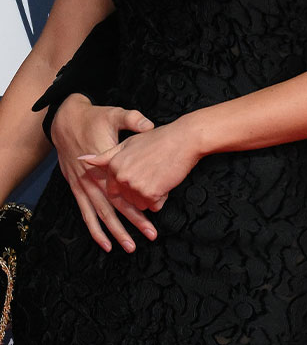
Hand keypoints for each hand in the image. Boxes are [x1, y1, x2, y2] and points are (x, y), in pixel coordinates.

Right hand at [52, 93, 158, 251]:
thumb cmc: (94, 118)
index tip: (155, 215)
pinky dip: (95, 230)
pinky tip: (104, 244)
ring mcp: (83, 185)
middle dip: (133, 223)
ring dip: (115, 232)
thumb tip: (149, 126)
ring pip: (101, 214)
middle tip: (151, 235)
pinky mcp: (77, 187)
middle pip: (115, 206)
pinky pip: (85, 213)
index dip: (140, 203)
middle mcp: (93, 179)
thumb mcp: (115, 115)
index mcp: (105, 164)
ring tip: (130, 246)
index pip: (124, 189)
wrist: (66, 121)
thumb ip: (133, 120)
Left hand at [79, 118, 199, 211]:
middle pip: (126, 198)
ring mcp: (135, 186)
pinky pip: (154, 206)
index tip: (138, 178)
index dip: (127, 186)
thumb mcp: (129, 142)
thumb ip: (105, 155)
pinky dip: (161, 198)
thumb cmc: (160, 139)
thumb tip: (82, 158)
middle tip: (152, 173)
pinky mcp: (150, 194)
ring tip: (159, 175)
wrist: (184, 138)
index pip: (112, 189)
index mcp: (115, 164)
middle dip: (140, 191)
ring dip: (150, 196)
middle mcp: (122, 176)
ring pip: (140, 205)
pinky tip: (166, 180)